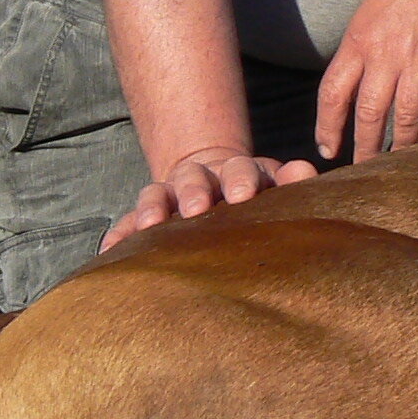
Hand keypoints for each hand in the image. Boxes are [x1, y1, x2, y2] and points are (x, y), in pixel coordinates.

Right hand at [100, 145, 318, 252]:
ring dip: (153, 208)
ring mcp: (171, 195)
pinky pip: (128, 222)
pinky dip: (120, 233)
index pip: (240, 170)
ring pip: (158, 194)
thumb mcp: (276, 184)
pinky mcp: (146, 215)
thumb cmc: (257, 197)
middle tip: (198, 208)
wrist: (219, 188)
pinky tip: (110, 248)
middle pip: (195, 177)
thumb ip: (291, 179)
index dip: (241, 180)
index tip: (243, 196)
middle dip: (195, 191)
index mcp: (238, 172)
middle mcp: (201, 179)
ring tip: (150, 226)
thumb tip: (306, 171)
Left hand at [317, 0, 417, 156]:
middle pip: (368, 114)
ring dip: (397, 149)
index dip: (327, 127)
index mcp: (358, 43)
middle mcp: (386, 56)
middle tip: (361, 172)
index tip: (328, 150)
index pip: (333, 94)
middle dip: (362, 149)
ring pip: (404, 119)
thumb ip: (355, 54)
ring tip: (393, 169)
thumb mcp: (367, 17)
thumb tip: (344, 94)